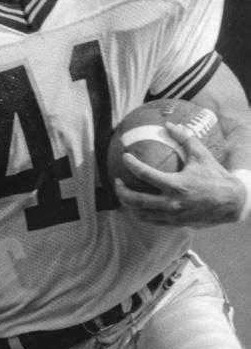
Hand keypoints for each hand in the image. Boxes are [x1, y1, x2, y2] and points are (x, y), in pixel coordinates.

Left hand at [114, 122, 244, 226]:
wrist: (231, 202)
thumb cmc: (215, 176)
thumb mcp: (202, 155)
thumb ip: (185, 138)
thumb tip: (170, 125)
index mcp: (176, 185)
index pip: (146, 174)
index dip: (132, 165)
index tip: (125, 156)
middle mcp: (172, 203)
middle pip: (137, 200)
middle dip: (122, 191)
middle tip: (116, 181)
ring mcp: (173, 216)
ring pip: (142, 214)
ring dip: (129, 205)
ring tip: (124, 195)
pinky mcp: (176, 223)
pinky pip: (153, 220)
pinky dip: (142, 213)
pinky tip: (138, 205)